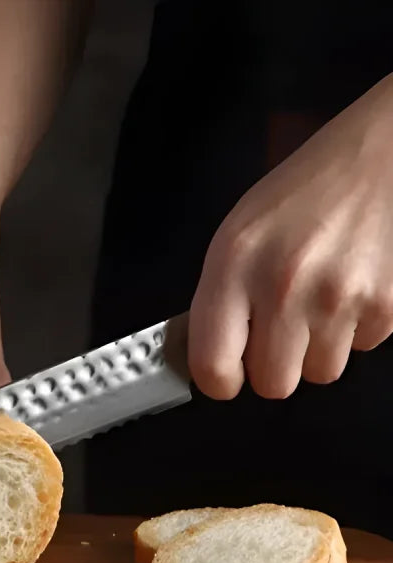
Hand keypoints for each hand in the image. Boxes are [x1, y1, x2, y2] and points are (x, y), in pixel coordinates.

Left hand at [189, 74, 392, 399]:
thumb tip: (212, 354)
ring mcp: (339, 299)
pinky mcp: (387, 306)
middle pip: (273, 385)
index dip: (220, 380)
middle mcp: (284, 287)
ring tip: (319, 299)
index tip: (227, 374)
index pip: (213, 367)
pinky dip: (355, 329)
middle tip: (279, 332)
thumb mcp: (239, 234)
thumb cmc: (304, 193)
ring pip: (319, 374)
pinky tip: (351, 286)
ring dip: (316, 349)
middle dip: (274, 367)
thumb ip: (221, 298)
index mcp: (234, 265)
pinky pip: (361, 350)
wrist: (383, 153)